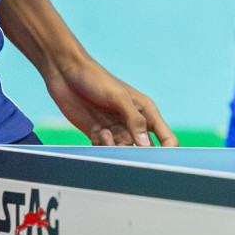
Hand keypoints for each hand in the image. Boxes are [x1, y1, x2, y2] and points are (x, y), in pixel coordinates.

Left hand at [40, 52, 176, 147]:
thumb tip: (146, 146)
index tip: (157, 160)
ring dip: (113, 148)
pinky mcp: (99, 135)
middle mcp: (134, 123)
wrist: (66, 74)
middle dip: (136, 156)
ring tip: (102, 132)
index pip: (167, 139)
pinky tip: (94, 130)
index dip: (168, 153)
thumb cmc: (95, 78)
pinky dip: (100, 146)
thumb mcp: (118, 96)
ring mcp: (116, 130)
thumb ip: (134, 120)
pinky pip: (105, 152)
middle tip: (122, 147)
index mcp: (147, 112)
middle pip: (145, 152)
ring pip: (123, 154)